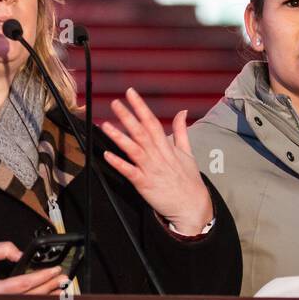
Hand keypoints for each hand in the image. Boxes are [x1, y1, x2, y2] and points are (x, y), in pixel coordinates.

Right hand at [0, 241, 65, 295]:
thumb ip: (0, 250)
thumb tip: (19, 255)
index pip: (22, 283)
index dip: (40, 276)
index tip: (53, 269)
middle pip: (33, 294)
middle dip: (51, 284)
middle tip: (62, 276)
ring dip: (52, 294)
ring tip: (62, 284)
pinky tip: (55, 296)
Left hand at [101, 89, 212, 231]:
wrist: (192, 206)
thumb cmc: (188, 180)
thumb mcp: (188, 153)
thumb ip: (181, 131)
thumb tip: (182, 112)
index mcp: (166, 147)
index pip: (152, 121)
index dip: (141, 107)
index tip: (130, 93)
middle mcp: (158, 155)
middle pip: (141, 132)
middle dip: (128, 116)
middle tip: (115, 103)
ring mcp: (151, 169)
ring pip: (134, 149)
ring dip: (120, 137)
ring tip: (106, 125)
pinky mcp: (145, 184)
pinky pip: (130, 172)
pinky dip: (119, 163)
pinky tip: (107, 155)